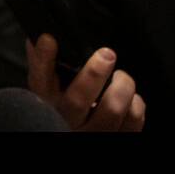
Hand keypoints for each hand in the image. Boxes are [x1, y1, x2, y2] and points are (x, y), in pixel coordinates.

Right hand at [27, 34, 144, 130]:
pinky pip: (133, 120)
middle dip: (94, 73)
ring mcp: (93, 133)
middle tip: (106, 54)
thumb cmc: (66, 109)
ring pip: (111, 109)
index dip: (43, 59)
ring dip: (121, 86)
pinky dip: (136, 104)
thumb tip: (43, 35)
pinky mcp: (118, 137)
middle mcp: (67, 121)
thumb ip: (45, 62)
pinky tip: (129, 99)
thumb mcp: (50, 87)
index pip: (39, 81)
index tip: (49, 39)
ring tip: (120, 77)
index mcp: (47, 102)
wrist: (80, 132)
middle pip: (77, 101)